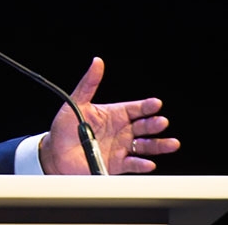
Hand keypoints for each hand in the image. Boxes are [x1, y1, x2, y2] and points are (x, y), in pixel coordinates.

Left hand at [40, 56, 179, 174]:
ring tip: (171, 144)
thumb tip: (97, 62)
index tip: (155, 104)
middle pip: (144, 127)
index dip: (146, 106)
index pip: (135, 109)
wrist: (56, 154)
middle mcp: (121, 131)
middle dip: (154, 124)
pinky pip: (133, 164)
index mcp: (114, 114)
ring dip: (158, 145)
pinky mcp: (117, 165)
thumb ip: (89, 83)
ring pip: (145, 146)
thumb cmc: (65, 127)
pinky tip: (148, 162)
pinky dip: (142, 164)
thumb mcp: (76, 103)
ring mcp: (120, 148)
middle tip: (161, 122)